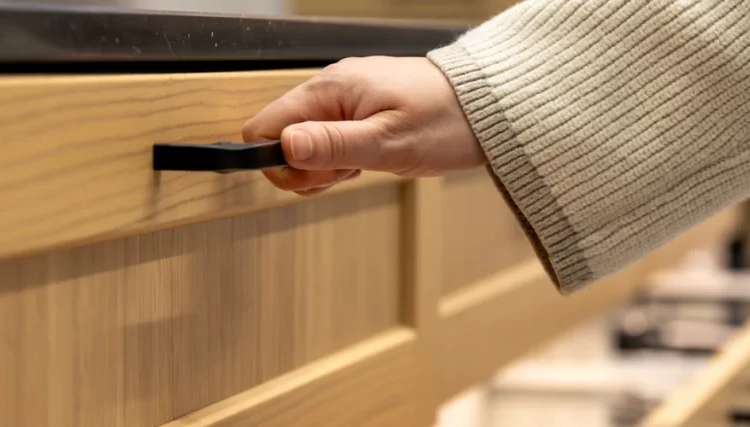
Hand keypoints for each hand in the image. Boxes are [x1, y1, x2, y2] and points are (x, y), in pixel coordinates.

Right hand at [242, 56, 486, 195]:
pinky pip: (328, 141)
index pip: (262, 128)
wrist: (488, 109)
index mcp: (329, 90)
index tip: (319, 173)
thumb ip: (332, 145)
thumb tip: (284, 146)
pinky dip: (342, 159)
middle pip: (280, 139)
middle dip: (307, 169)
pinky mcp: (358, 111)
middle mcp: (330, 89)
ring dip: (326, 167)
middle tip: (349, 171)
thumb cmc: (446, 121)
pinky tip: (369, 159)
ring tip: (365, 164)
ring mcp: (344, 99)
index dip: (279, 162)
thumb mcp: (387, 143)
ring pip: (304, 144)